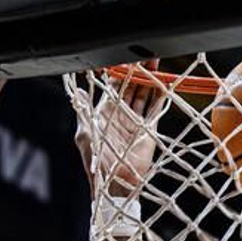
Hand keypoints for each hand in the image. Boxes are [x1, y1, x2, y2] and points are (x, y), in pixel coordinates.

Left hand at [75, 63, 167, 195]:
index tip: (128, 58)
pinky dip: (161, 95)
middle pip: (131, 86)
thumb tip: (76, 92)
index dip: (121, 71)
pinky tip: (165, 81)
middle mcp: (120, 114)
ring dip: (150, 78)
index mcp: (104, 112)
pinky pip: (156, 108)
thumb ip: (83, 112)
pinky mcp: (148, 129)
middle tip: (147, 56)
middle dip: (139, 70)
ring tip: (156, 62)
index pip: (114, 85)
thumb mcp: (85, 135)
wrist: (116, 184)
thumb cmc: (97, 163)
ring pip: (144, 93)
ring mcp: (135, 120)